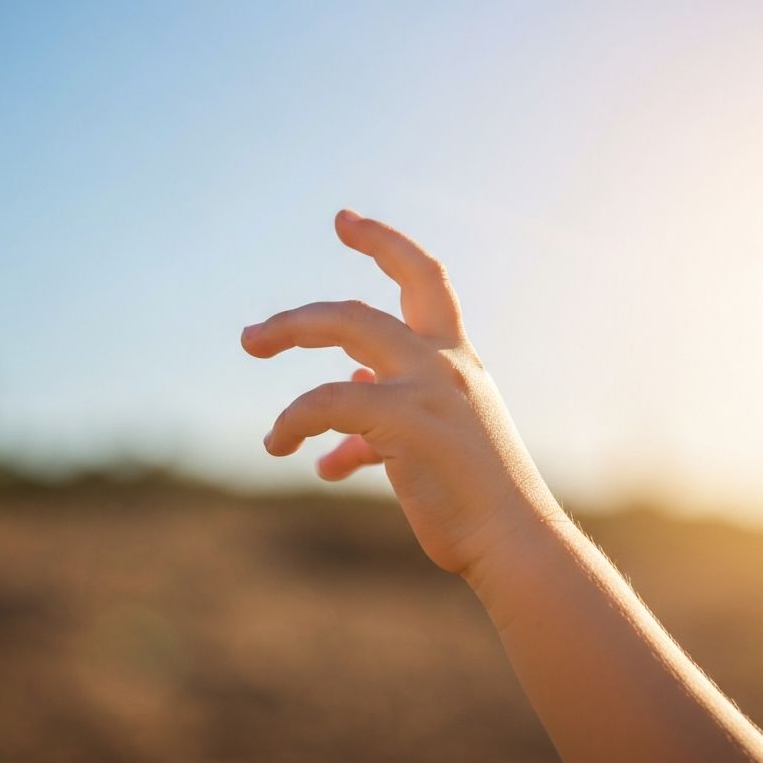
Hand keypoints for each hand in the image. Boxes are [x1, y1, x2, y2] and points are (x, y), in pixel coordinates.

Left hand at [240, 209, 558, 574]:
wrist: (511, 539)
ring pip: (345, 328)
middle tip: (251, 338)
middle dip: (302, 315)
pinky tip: (279, 445)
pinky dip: (294, 420)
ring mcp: (427, 386)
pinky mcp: (408, 420)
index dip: (385, 244)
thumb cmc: (472, 495)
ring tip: (250, 360)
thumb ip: (387, 413)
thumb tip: (342, 412)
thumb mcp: (435, 436)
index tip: (345, 222)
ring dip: (288, 335)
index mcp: (455, 360)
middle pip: (361, 310)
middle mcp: (444, 362)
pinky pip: (329, 402)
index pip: (425, 280)